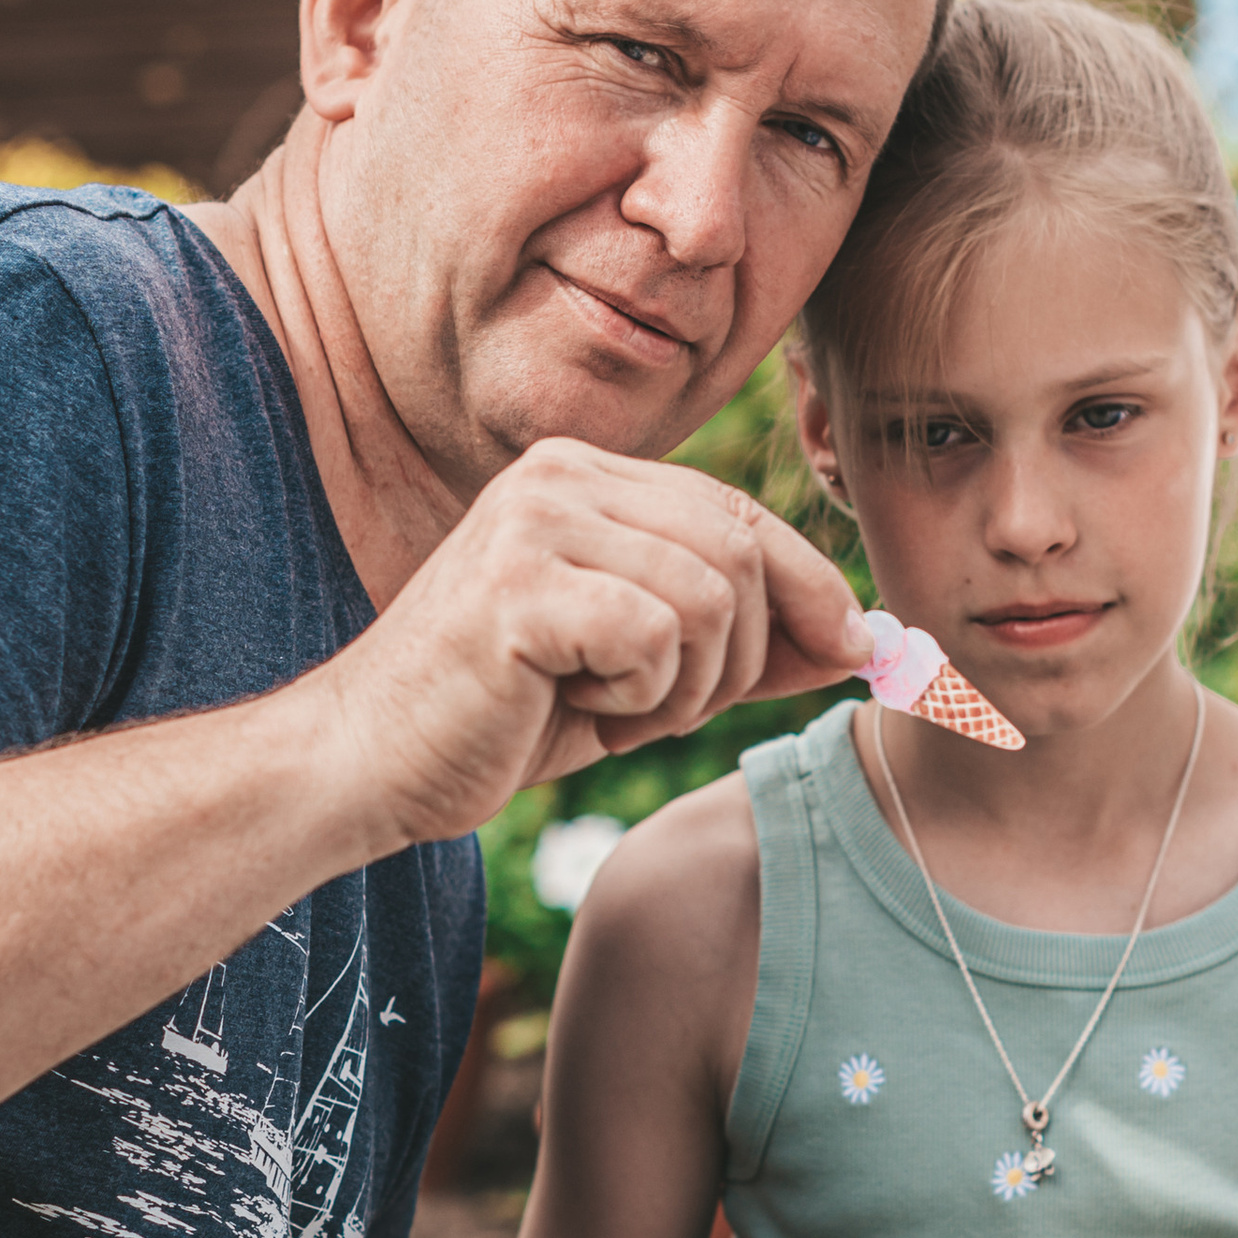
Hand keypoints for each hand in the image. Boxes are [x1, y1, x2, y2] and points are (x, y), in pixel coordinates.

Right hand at [317, 434, 873, 847]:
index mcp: (586, 473)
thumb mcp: (646, 680)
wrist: (369, 764)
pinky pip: (655, 636)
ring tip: (611, 710)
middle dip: (743, 654)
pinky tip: (574, 705)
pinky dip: (639, 697)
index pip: (738, 512)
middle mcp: (561, 474)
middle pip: (739, 548)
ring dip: (686, 686)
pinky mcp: (519, 584)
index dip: (811, 582)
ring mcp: (535, 520)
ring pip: (710, 597)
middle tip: (664, 710)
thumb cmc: (502, 719)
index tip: (854, 649)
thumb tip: (868, 641)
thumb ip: (747, 648)